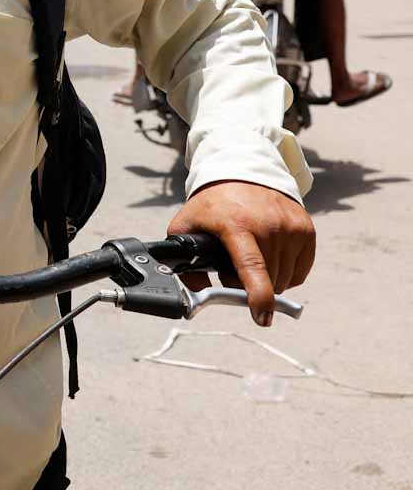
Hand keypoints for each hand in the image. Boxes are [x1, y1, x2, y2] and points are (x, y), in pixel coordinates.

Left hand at [166, 180, 314, 325]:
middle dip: (251, 286)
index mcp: (237, 225)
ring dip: (268, 281)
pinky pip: (300, 272)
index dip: (258, 296)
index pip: (253, 267)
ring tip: (251, 260)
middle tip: (233, 269)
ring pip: (285, 280)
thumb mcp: (186, 224)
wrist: (243, 173)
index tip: (261, 317)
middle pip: (269, 281)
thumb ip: (183, 259)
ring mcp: (291, 228)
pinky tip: (269, 258)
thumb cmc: (213, 204)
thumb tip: (195, 293)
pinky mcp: (307, 230)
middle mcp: (270, 226)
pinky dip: (285, 274)